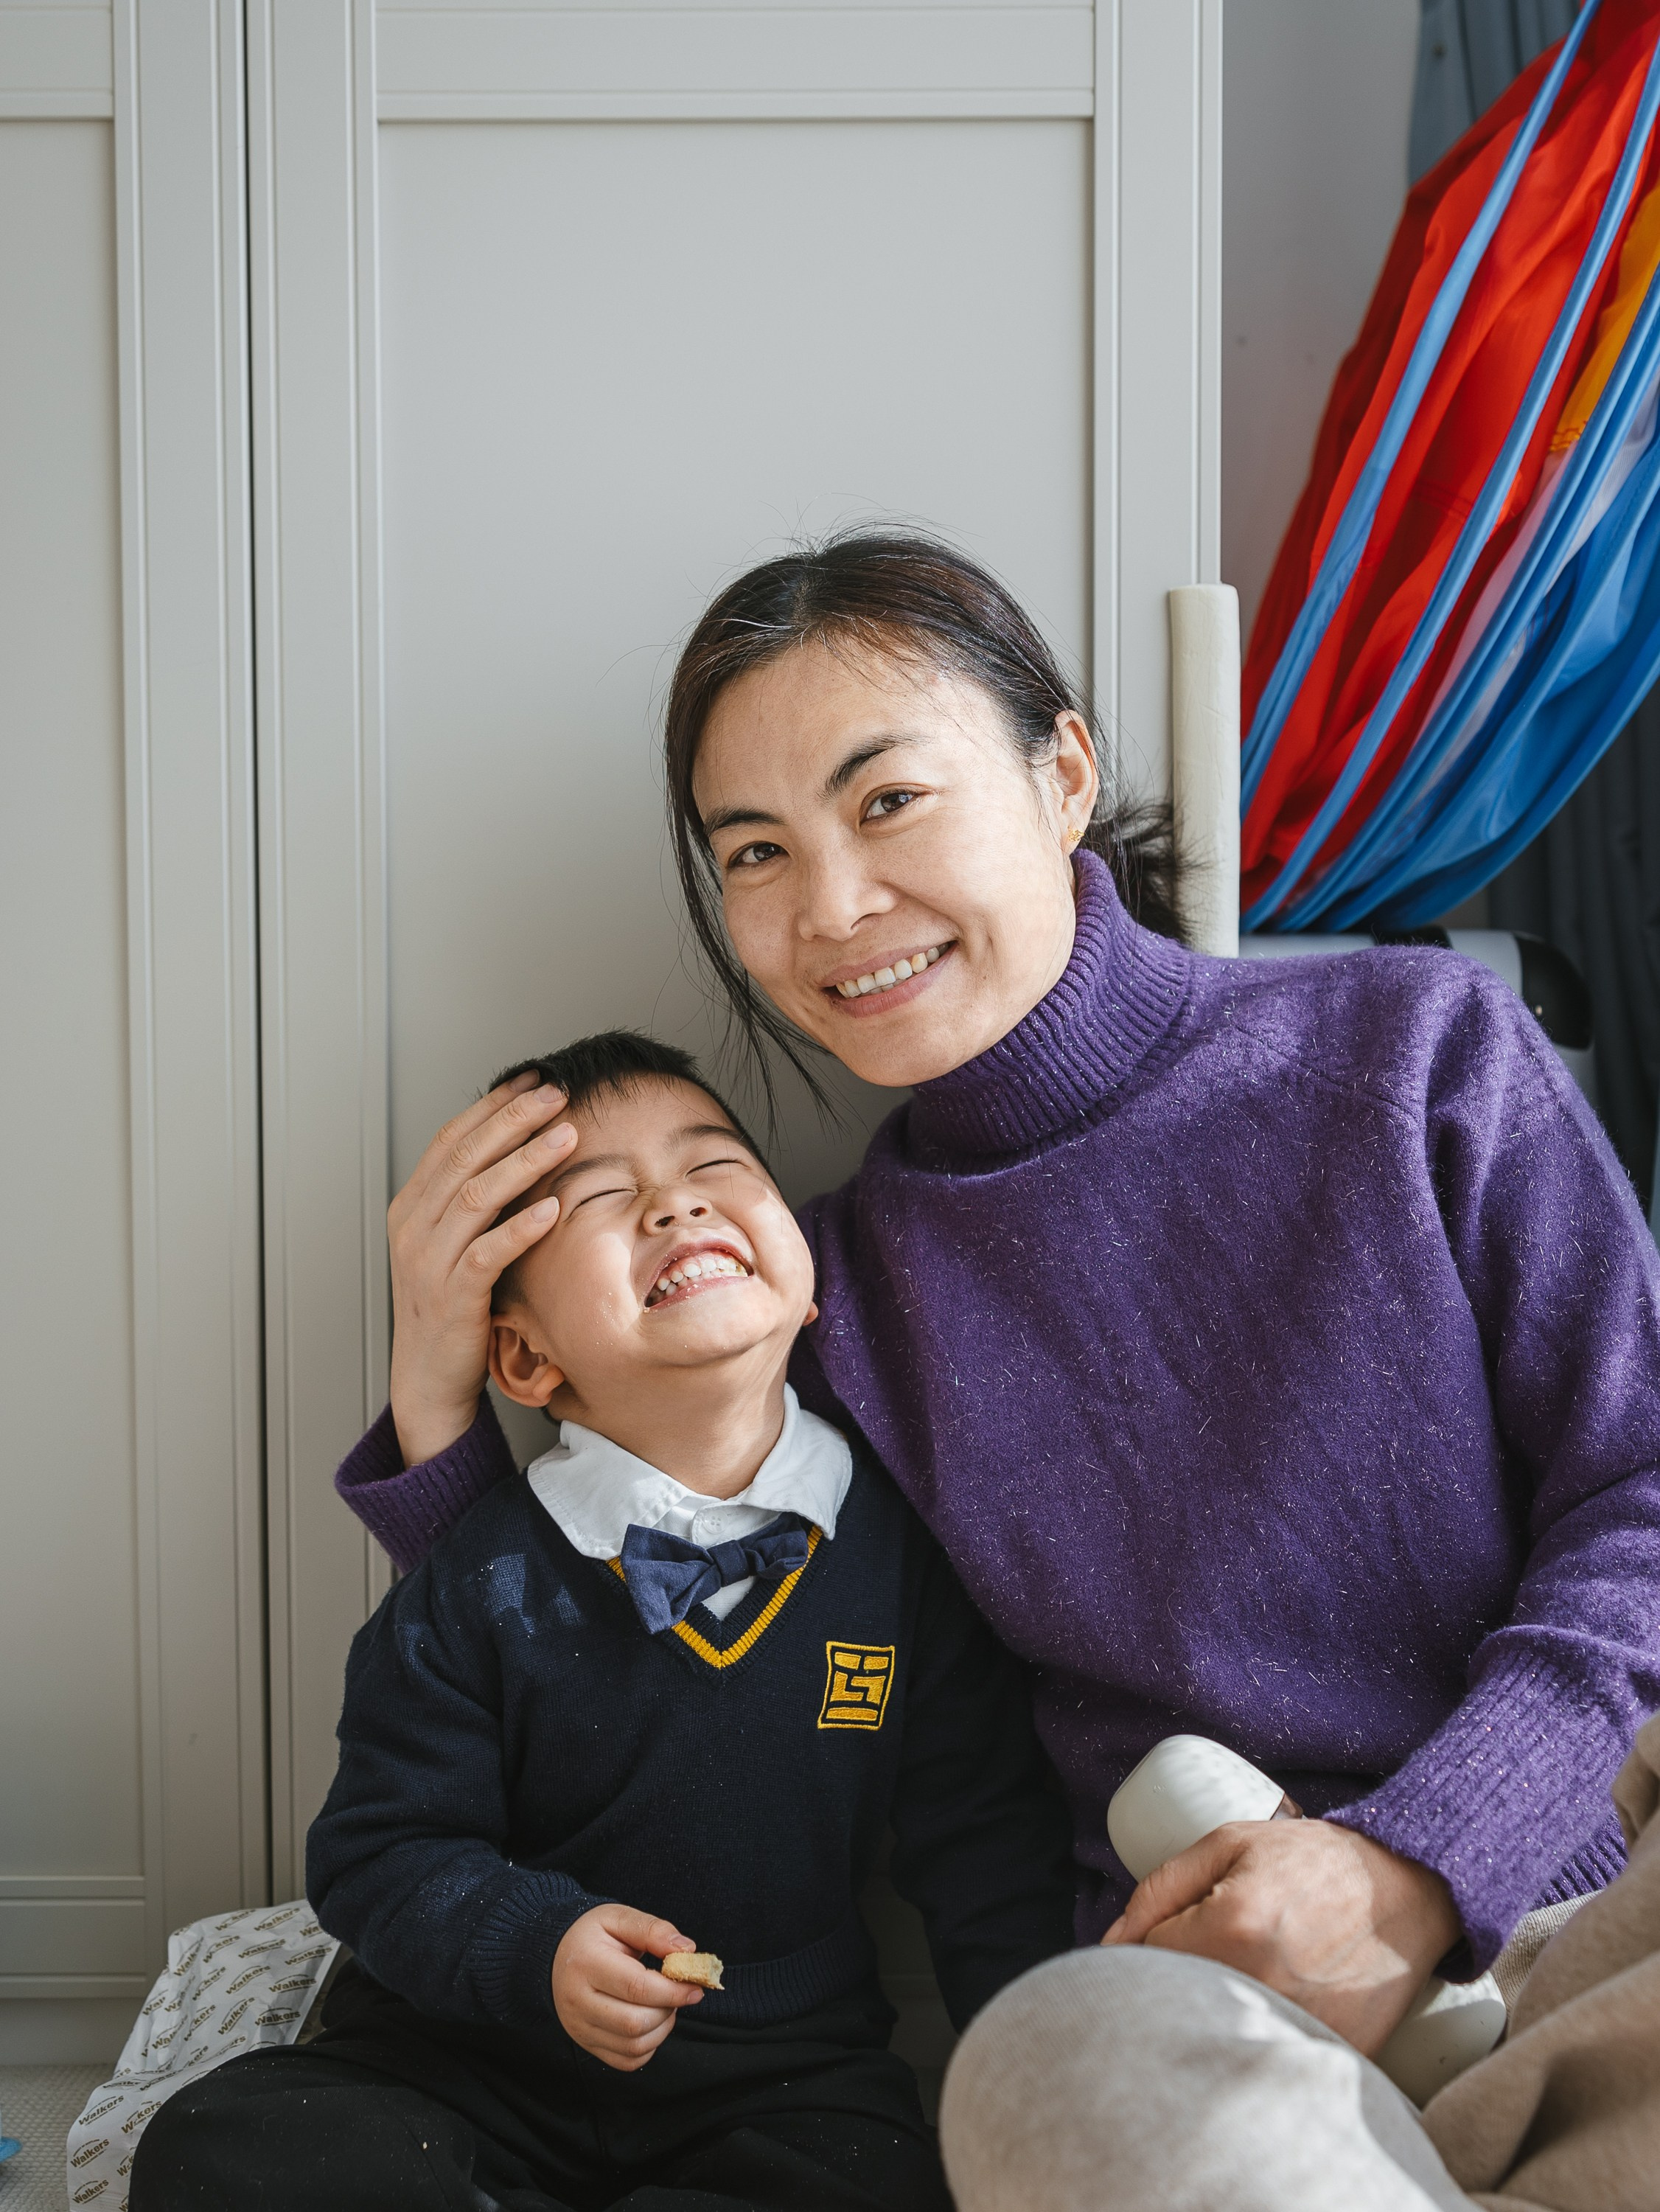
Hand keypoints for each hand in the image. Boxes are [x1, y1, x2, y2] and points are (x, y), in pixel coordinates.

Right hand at [387, 1073, 577, 1465]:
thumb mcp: (454, 1242)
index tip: (533, 1079)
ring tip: (565, 1135)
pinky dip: (520, 1227)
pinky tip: (551, 1208)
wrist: (428, 1375)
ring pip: (476, 1195)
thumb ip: (474, 1199)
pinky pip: (488, 1252)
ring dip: (525, 1161)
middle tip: (555, 1094)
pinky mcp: (453, 1296)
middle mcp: (414, 1226)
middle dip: (513, 1120)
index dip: (492, 1106)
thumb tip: (521, 1149)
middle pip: (465, 1156)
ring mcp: (429, 1261)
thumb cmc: (452, 1305)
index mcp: (412, 1206)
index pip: (452, 1139)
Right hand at [552, 1904, 705, 2070]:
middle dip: (668, 2010)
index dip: (672, 1990)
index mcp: (585, 1964)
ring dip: (662, 2029)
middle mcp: (577, 2002)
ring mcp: (579, 2028)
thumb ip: (653, 1930)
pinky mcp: (586, 2045)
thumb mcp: (618, 1917)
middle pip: (635, 2022)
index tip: (695, 1986)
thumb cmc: (592, 1935)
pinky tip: (651, 2022)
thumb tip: (688, 1950)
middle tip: (678, 1992)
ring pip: (633, 2045)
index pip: (636, 1987)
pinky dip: (649, 2046)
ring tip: (665, 2005)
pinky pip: (627, 2061)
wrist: (554, 1956)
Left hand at [1102, 1819, 1460, 2054]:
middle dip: (1179, 1985)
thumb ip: (1159, 1889)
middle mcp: (1261, 1982)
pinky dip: (1260, 2037)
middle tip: (1214, 1954)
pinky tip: (1282, 2001)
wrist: (1407, 1890)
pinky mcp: (1331, 2053)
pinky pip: (1267, 2054)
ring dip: (1218, 2011)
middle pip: (1179, 2005)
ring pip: (1218, 2033)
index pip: (1147, 1960)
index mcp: (1231, 1926)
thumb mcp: (1228, 1844)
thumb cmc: (1312, 1860)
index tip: (1180, 1933)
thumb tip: (1110, 1945)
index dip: (1153, 1946)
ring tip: (1252, 1972)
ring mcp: (1298, 2025)